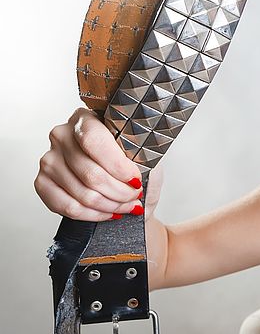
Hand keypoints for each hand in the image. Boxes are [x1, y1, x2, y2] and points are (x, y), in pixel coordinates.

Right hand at [35, 108, 162, 221]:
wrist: (121, 186)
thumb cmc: (133, 167)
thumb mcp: (142, 153)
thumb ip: (137, 155)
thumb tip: (134, 168)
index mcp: (86, 119)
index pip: (95, 141)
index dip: (118, 166)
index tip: (136, 180)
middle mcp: (61, 135)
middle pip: (90, 173)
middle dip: (120, 192)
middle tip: (135, 196)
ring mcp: (49, 159)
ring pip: (83, 193)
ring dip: (111, 205)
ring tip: (127, 205)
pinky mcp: (42, 182)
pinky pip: (69, 207)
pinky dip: (94, 214)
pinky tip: (109, 212)